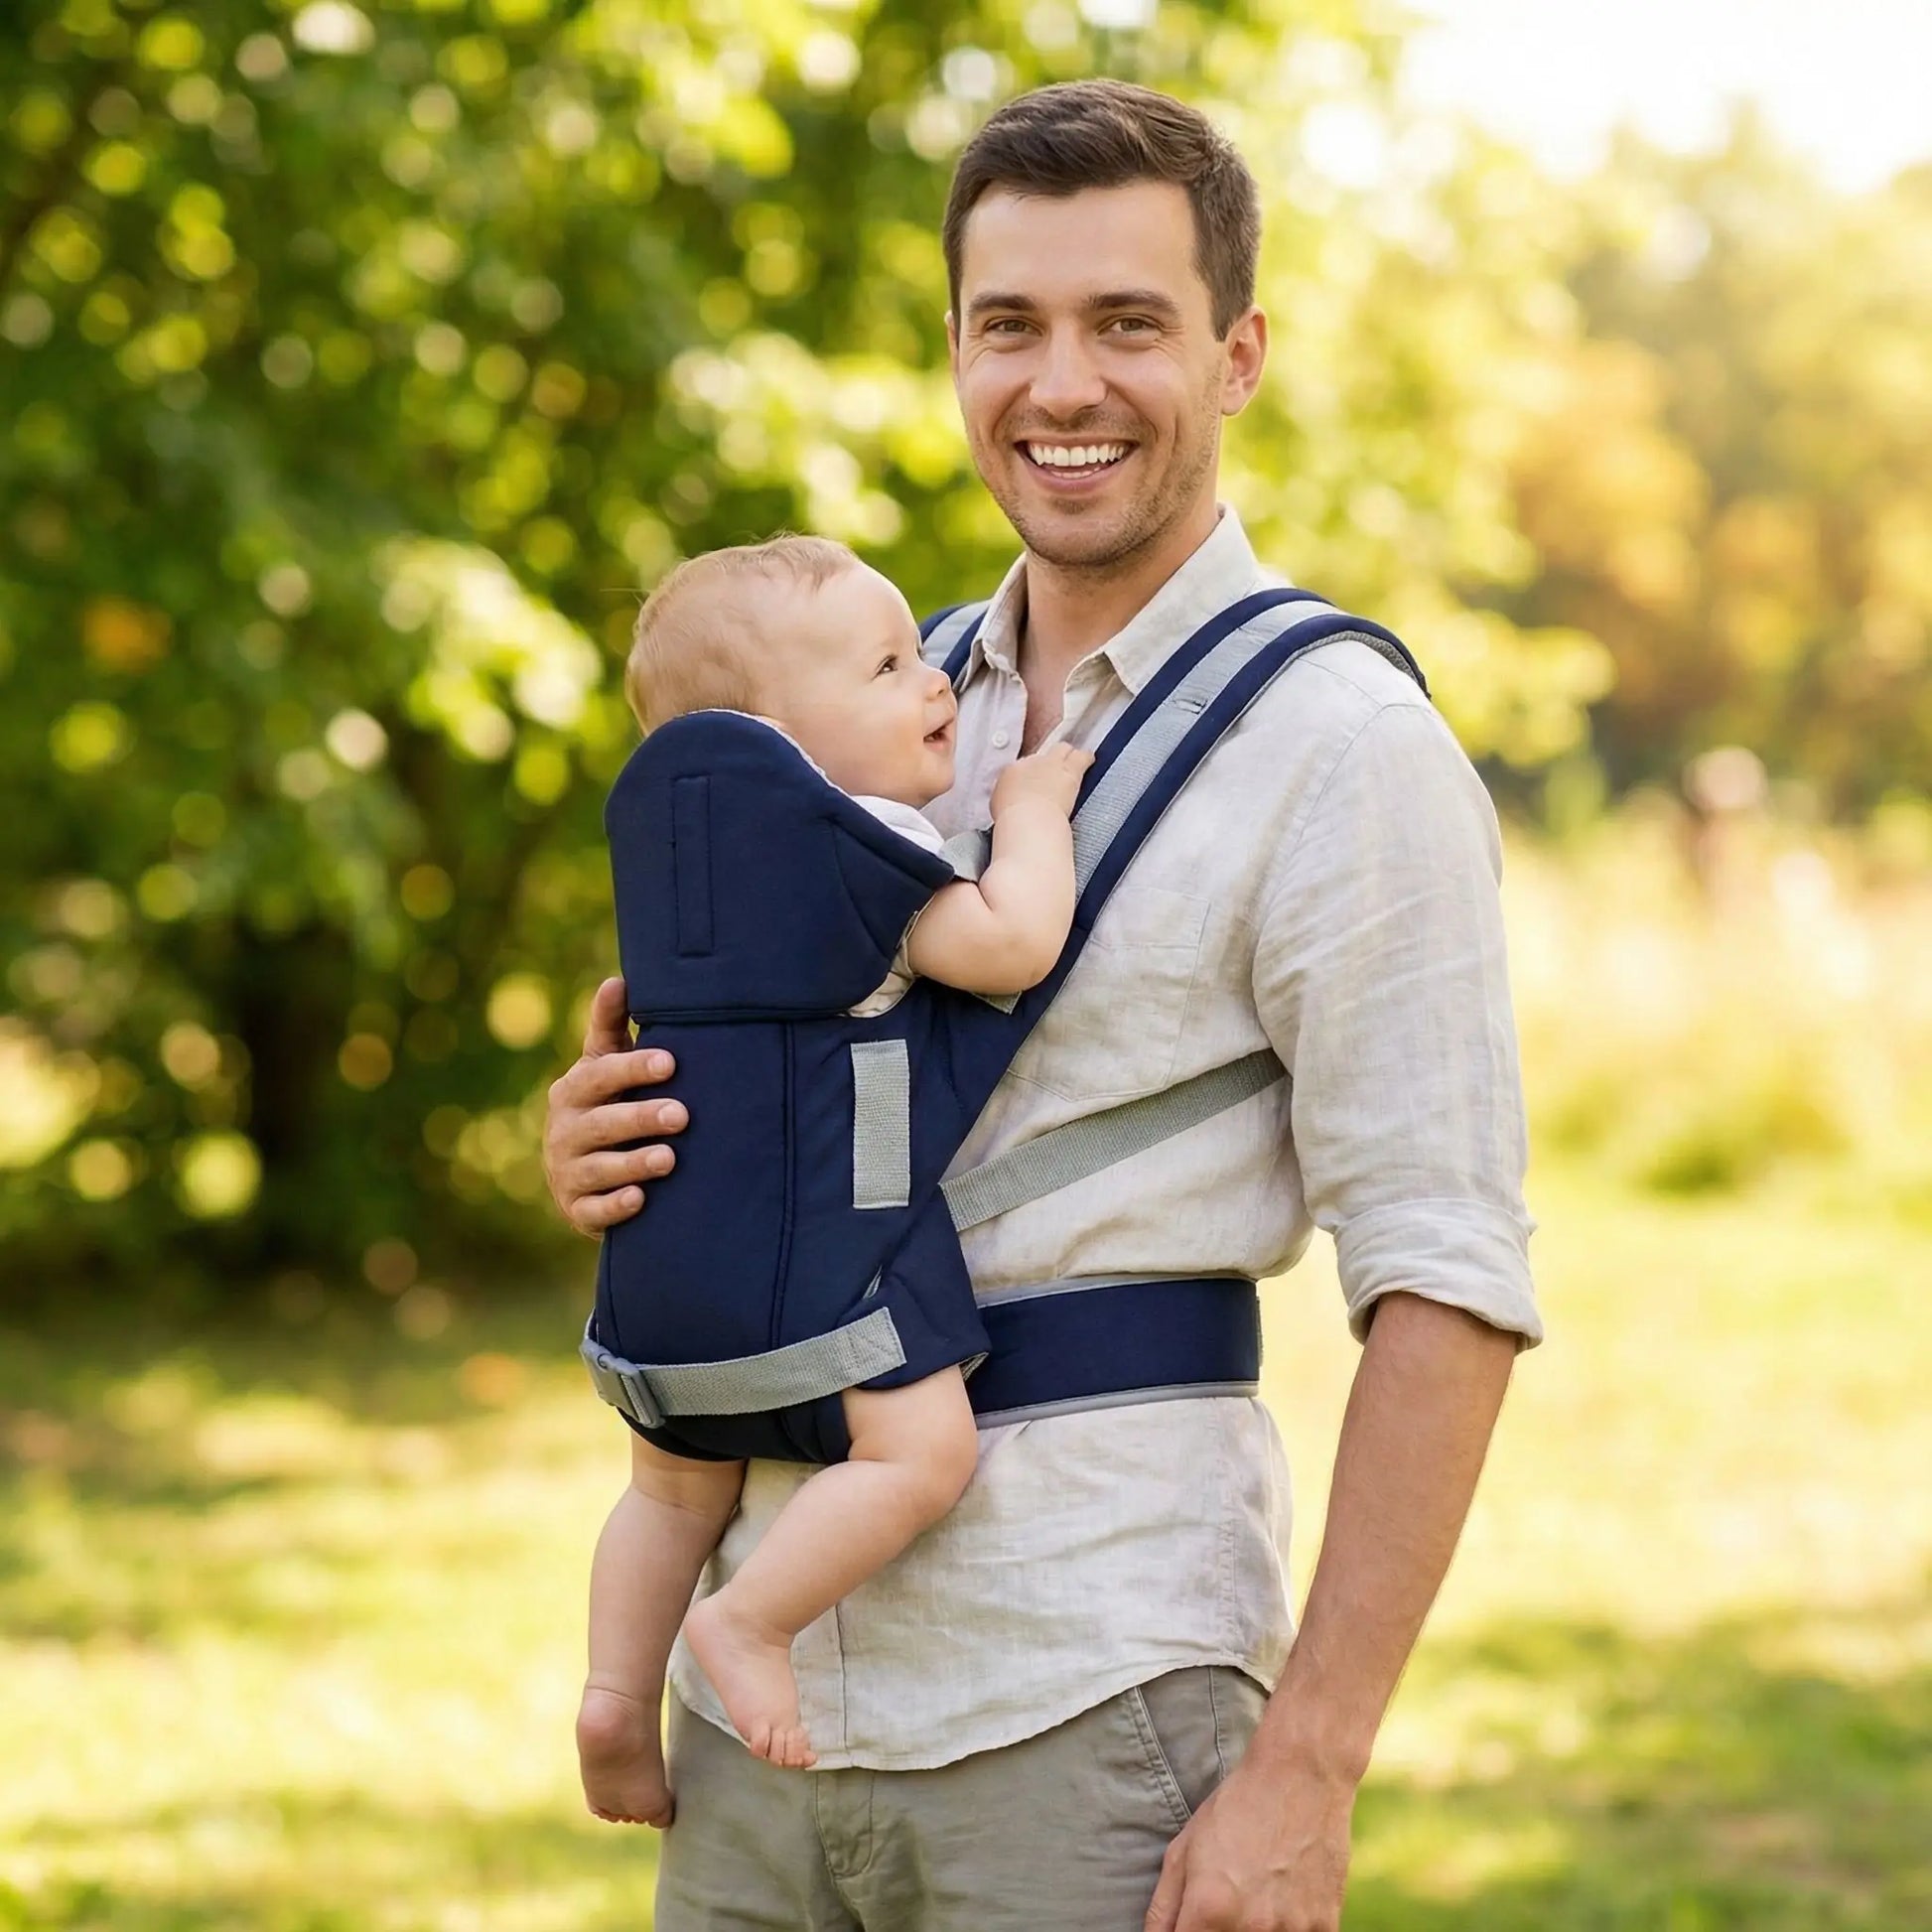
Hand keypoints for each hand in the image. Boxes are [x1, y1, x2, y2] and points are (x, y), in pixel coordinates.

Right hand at [543, 976, 688, 1236]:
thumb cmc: (605, 1104)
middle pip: (602, 1124)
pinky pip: (594, 1212)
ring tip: (670, 1159)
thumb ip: (610, 1027)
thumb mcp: (602, 1065)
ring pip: (600, 1169)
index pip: (601, 1075)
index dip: (634, 1068)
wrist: (582, 1175)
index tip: (671, 1062)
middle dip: (641, 1118)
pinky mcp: (578, 1211)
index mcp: (572, 1090)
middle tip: (683, 1114)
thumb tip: (617, 980)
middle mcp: (564, 1131)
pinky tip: (640, 1200)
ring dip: (634, 1164)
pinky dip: (615, 1208)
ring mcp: (568, 1173)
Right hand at [991, 743, 1092, 819]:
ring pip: (1062, 748)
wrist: (1028, 819)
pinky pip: (1081, 756)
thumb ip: (1007, 798)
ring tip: (1075, 757)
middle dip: (1048, 760)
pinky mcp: (1071, 770)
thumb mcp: (1000, 807)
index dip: (1031, 773)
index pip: (1023, 765)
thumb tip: (1010, 801)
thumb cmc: (1013, 819)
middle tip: (1053, 768)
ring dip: (1068, 754)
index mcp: (1012, 771)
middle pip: (1042, 753)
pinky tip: (1090, 758)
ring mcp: (1052, 764)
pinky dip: (1086, 757)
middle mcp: (1031, 762)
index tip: (1035, 782)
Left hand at [1143, 1751, 1354, 1931]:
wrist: (1301, 1776)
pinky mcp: (1325, 1928)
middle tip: (1229, 1901)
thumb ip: (1163, 1909)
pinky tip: (1285, 1898)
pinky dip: (1287, 1928)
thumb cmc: (1237, 1807)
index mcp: (1210, 1909)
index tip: (1194, 1923)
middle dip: (1219, 1930)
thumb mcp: (1184, 1849)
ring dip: (1256, 1930)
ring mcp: (1293, 1931)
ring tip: (1259, 1894)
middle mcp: (1252, 1928)